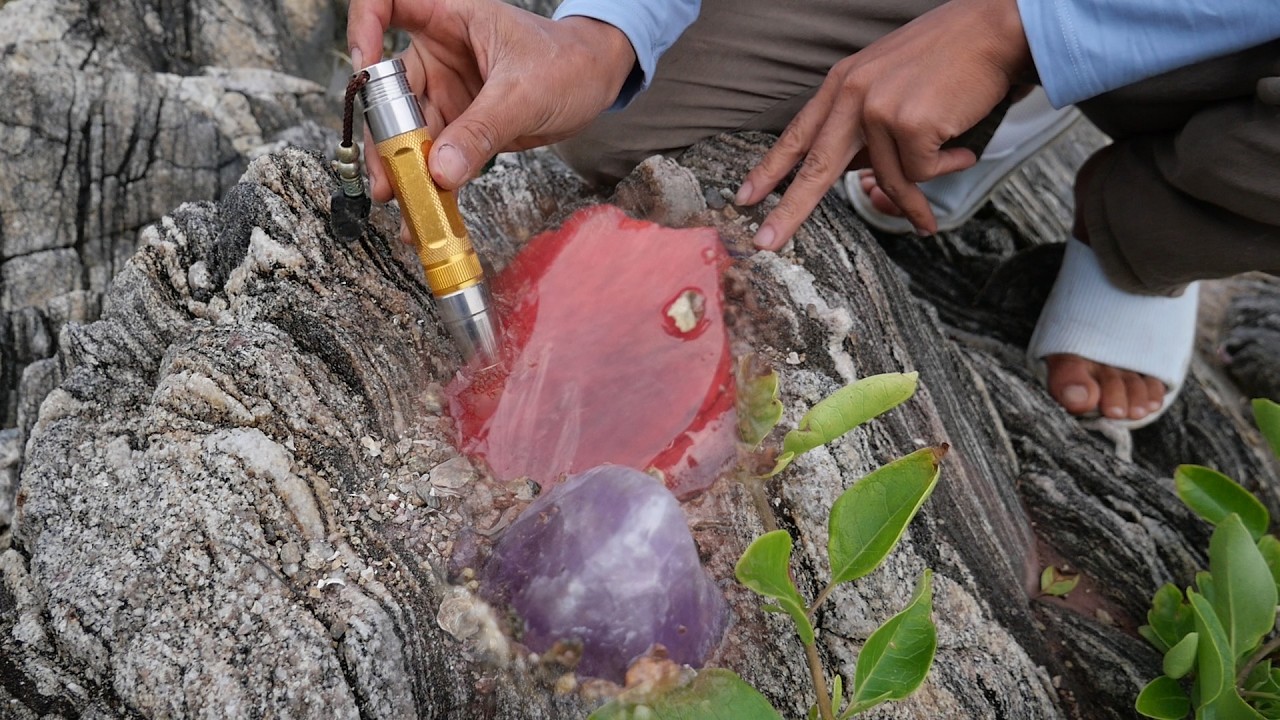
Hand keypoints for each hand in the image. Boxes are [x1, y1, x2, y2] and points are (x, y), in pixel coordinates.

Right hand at [348, 0, 635, 201]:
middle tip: (386, 181)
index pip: (388, 4)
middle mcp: (438, 54)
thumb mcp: (524, 94)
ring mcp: (445, 91)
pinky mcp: (459, 125)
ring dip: (404, 172)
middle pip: (388, 91)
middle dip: (383, 137)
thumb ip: (481, 131)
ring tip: (405, 208)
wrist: (595, 83)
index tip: (364, 66)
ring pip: (409, 132)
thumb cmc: (566, 63)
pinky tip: (426, 213)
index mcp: (450, 19)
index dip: (365, 28)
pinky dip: (431, 185)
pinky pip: (435, 156)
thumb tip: (438, 172)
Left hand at [735, 0, 1032, 247]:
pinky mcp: (910, 124)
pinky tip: (961, 147)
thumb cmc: (949, 57)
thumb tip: (856, 174)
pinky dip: (946, 167)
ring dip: (915, 198)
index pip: (798, 133)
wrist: (995, 28)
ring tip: (940, 192)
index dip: (770, 169)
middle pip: (814, 167)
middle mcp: (853, 95)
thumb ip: (865, 124)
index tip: (745, 198)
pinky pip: (921, 174)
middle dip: (789, 210)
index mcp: (842, 83)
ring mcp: (879, 109)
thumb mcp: (890, 81)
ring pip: (886, 179)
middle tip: (765, 242)